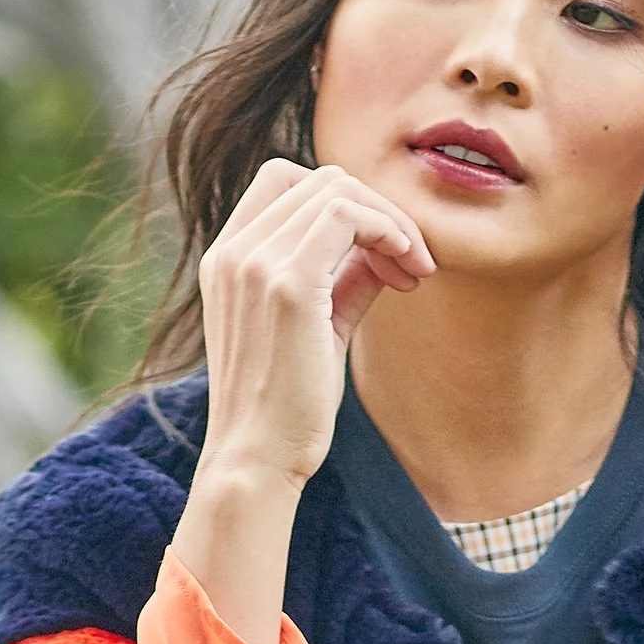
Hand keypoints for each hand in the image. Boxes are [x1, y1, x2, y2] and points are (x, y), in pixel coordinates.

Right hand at [171, 162, 432, 643]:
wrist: (256, 464)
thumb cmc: (286, 413)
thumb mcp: (317, 332)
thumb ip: (343, 282)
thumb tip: (384, 251)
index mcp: (228, 259)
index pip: (287, 185)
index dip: (345, 207)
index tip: (385, 258)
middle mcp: (233, 251)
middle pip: (317, 179)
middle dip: (376, 212)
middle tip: (412, 266)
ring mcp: (255, 261)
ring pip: (337, 190)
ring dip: (390, 222)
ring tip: (414, 272)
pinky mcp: (287, 281)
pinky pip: (348, 214)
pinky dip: (389, 231)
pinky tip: (410, 272)